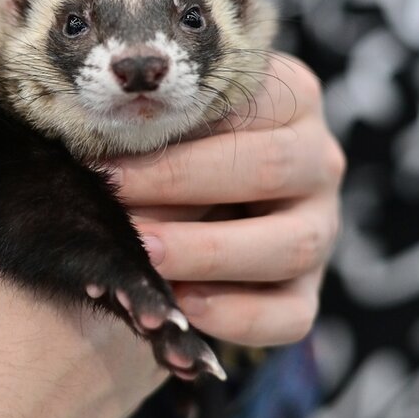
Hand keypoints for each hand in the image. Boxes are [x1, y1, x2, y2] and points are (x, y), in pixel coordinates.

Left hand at [115, 55, 344, 346]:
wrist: (199, 207)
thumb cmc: (174, 149)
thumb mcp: (170, 124)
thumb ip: (151, 126)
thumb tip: (97, 147)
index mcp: (290, 101)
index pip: (249, 105)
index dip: (174, 130)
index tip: (107, 152)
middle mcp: (319, 162)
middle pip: (270, 167)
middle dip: (183, 185)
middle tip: (117, 201)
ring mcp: (321, 230)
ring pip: (290, 244)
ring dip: (209, 253)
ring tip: (146, 258)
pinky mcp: (308, 293)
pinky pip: (290, 314)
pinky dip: (237, 315)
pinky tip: (184, 307)